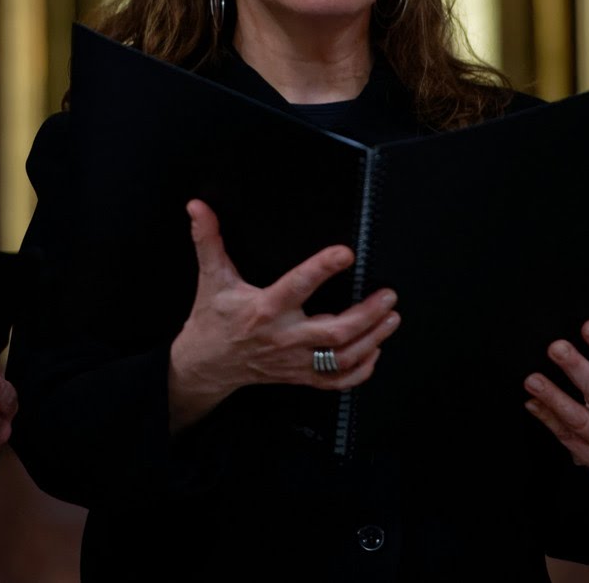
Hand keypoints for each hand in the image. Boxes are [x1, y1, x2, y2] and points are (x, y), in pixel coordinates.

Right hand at [167, 199, 400, 430]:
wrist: (206, 363)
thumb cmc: (212, 318)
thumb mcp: (211, 277)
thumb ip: (207, 240)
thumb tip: (197, 207)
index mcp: (265, 308)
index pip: (297, 286)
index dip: (322, 268)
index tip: (346, 252)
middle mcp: (284, 337)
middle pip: (333, 332)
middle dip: (366, 315)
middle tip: (388, 295)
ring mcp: (294, 361)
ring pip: (341, 358)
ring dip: (372, 340)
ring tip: (391, 318)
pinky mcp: (299, 375)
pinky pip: (335, 381)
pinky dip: (360, 371)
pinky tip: (375, 352)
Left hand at [522, 320, 588, 487]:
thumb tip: (579, 334)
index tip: (588, 326)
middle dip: (577, 368)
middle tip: (556, 348)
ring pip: (578, 418)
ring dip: (553, 397)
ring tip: (532, 379)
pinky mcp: (586, 453)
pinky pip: (563, 434)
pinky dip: (546, 416)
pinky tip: (531, 401)